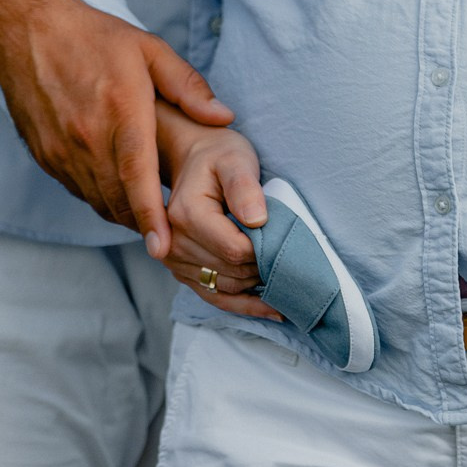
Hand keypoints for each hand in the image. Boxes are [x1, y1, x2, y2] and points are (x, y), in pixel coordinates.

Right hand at [0, 0, 234, 258]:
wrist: (23, 29)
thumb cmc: (92, 37)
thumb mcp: (148, 49)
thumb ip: (188, 86)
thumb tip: (223, 118)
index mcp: (121, 112)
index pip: (138, 177)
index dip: (151, 215)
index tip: (163, 246)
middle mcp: (87, 137)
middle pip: (119, 199)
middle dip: (144, 222)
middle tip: (169, 235)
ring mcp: (61, 149)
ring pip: (97, 200)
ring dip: (122, 212)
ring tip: (147, 218)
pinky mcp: (44, 155)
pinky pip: (77, 190)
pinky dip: (99, 197)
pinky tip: (116, 191)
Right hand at [153, 104, 281, 319]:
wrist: (192, 160)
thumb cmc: (217, 156)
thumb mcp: (235, 159)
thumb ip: (245, 186)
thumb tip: (257, 220)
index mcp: (185, 215)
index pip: (235, 250)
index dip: (265, 250)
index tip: (286, 239)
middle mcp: (172, 243)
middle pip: (232, 273)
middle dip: (264, 269)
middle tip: (294, 262)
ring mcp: (174, 261)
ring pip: (227, 288)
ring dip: (258, 288)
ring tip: (289, 282)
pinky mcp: (183, 272)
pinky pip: (216, 298)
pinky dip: (246, 306)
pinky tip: (274, 310)